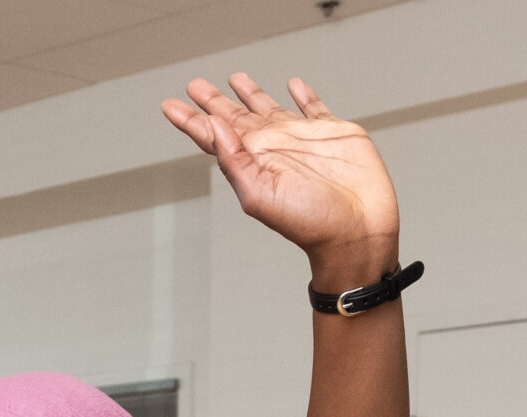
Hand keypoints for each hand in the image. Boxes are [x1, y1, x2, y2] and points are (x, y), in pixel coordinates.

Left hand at [162, 75, 398, 279]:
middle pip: (235, 117)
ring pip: (270, 108)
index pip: (212, 136)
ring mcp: (302, 137)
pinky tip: (293, 85)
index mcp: (250, 161)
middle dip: (215, 101)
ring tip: (235, 79)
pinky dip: (304, 96)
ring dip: (252, 94)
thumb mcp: (259, 194)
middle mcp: (272, 147)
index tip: (170, 106)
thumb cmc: (309, 222)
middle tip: (195, 85)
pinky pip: (314, 108)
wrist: (356, 229)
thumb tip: (212, 125)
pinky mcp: (334, 132)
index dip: (191, 120)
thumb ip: (233, 160)